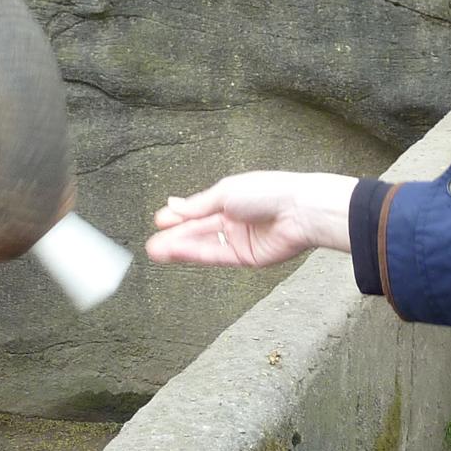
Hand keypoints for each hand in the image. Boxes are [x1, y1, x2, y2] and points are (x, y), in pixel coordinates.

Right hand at [145, 172, 356, 266]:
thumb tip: (173, 204)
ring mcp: (238, 240)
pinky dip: (196, 254)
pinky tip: (177, 252)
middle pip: (199, 231)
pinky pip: (216, 256)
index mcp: (229, 198)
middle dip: (175, 237)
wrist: (299, 211)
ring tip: (156, 252)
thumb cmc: (267, 192)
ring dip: (180, 248)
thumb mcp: (226, 192)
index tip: (159, 221)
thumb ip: (198, 205)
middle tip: (151, 245)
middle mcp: (232, 220)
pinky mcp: (245, 257)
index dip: (179, 216)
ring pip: (204, 245)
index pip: (198, 210)